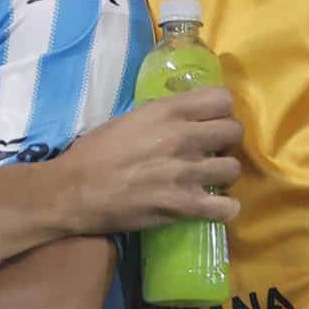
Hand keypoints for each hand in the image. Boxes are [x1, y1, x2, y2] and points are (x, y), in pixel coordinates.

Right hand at [63, 88, 242, 232]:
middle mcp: (182, 137)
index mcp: (167, 111)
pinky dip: (223, 209)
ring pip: (233, 169)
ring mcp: (185, 172)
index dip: (220, 111)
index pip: (222, 99)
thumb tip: (184, 119)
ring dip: (223, 174)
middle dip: (226, 140)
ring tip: (208, 179)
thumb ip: (162, 116)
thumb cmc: (94, 152)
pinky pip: (226, 208)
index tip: (210, 121)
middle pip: (234, 131)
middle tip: (211, 150)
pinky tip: (212, 207)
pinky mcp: (184, 205)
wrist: (74, 191)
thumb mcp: (129, 119)